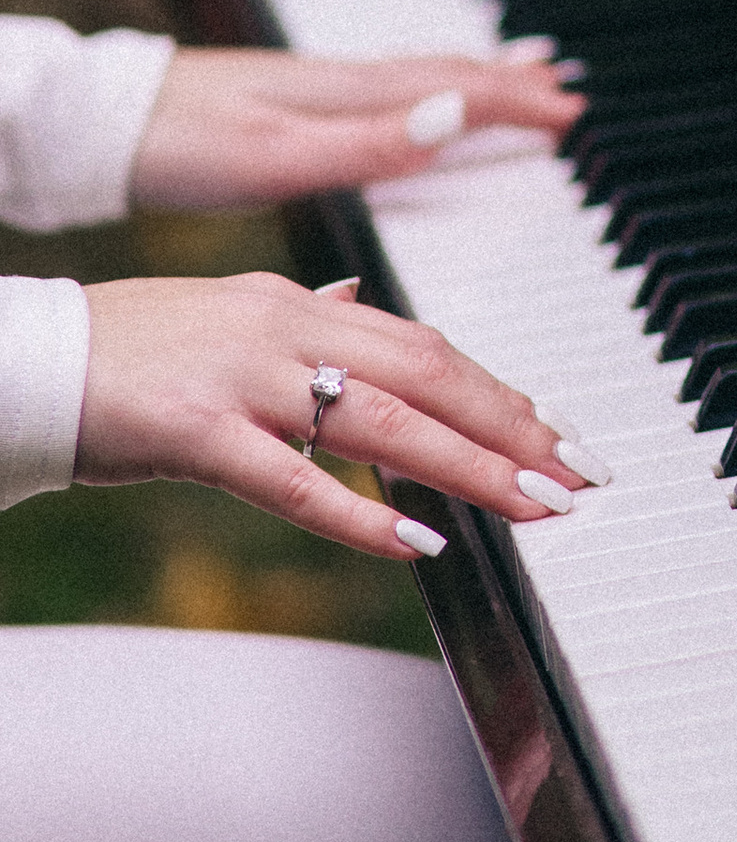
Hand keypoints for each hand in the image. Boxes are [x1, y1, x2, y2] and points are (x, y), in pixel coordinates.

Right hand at [75, 269, 604, 562]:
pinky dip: (360, 513)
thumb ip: (304, 313)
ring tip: (529, 504)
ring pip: (381, 418)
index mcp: (299, 304)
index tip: (557, 433)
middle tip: (575, 474)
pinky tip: (416, 543)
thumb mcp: (229, 312)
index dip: (501, 390)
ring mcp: (243, 377)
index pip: (428, 344)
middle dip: (511, 426)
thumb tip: (360, 298)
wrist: (31, 358)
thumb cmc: (131, 347)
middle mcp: (284, 328)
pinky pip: (292, 478)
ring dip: (467, 464)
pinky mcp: (196, 430)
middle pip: (428, 373)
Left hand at [128, 45, 582, 211]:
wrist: (105, 125)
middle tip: (566, 93)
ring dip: (474, 83)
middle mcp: (339, 83)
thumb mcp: (279, 156)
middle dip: (510, 83)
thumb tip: (456, 115)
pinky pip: (384, 95)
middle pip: (445, 77)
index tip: (570, 112)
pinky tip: (415, 108)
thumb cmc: (181, 143)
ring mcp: (314, 91)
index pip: (454, 88)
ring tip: (516, 80)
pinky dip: (424, 95)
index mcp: (348, 95)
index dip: (516, 101)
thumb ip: (368, 143)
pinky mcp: (289, 107)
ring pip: (417, 82)